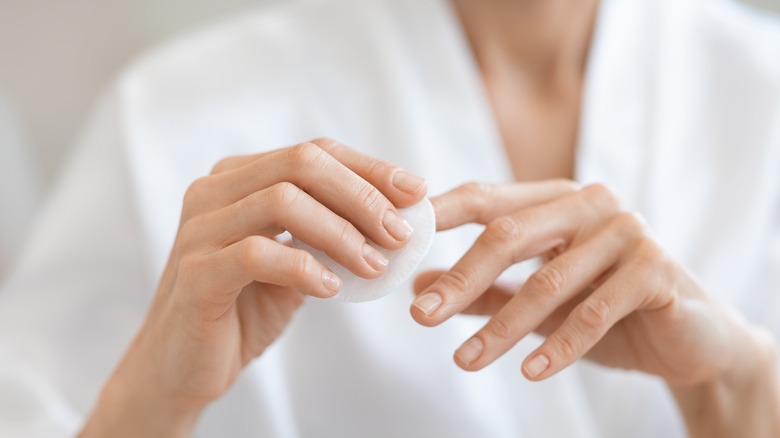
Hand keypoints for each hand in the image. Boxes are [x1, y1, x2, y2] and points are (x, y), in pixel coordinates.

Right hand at [81, 138, 426, 436]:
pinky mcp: (196, 272)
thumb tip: (398, 218)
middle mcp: (213, 191)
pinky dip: (304, 267)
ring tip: (375, 266)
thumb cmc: (244, 307)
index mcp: (238, 178)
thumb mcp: (295, 259)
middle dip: (362, 196)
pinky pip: (257, 254)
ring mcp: (199, 229)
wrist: (184, 364)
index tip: (416, 191)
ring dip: (342, 233)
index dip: (369, 168)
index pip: (313, 152)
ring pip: (282, 202)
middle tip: (401, 233)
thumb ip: (329, 232)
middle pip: (301, 164)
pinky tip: (332, 288)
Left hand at [410, 181, 772, 386]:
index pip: (484, 198)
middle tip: (420, 317)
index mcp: (555, 199)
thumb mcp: (536, 300)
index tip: (396, 241)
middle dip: (460, 279)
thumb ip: (482, 290)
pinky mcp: (657, 269)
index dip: (438, 215)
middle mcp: (589, 204)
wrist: (689, 338)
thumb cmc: (606, 309)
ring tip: (465, 362)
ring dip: (501, 327)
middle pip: (507, 234)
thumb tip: (418, 289)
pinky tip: (530, 372)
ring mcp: (627, 232)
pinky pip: (596, 311)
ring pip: (547, 280)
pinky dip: (559, 345)